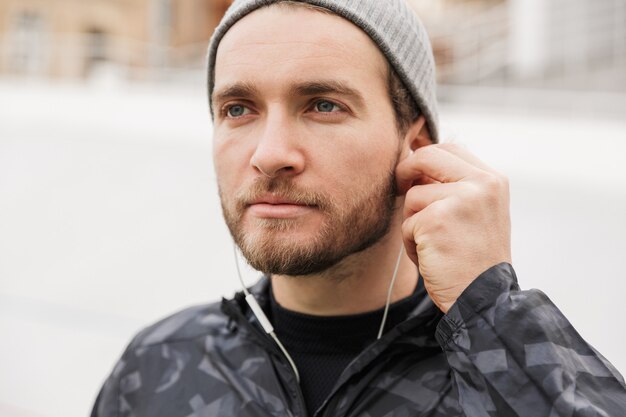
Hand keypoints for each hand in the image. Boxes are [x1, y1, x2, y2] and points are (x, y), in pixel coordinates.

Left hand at [396, 144, 511, 312]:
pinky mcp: (437, 220)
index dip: (424, 159)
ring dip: (413, 222)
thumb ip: (454, 187)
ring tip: (434, 245)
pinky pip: (407, 223)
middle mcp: (481, 184)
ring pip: (413, 196)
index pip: (449, 149)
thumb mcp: (475, 214)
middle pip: (427, 157)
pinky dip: (411, 243)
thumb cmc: (474, 260)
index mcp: (493, 180)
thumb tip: (414, 165)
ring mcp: (460, 199)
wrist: (484, 299)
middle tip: (401, 189)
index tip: (414, 176)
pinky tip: (431, 257)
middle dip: (406, 172)